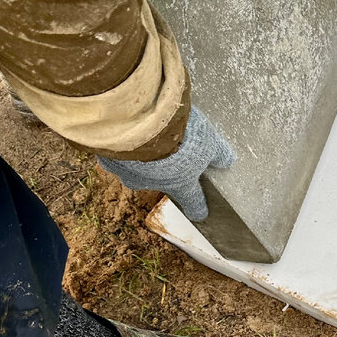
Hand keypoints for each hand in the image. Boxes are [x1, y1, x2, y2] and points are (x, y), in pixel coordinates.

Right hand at [98, 105, 233, 221]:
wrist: (138, 123)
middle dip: (165, 170)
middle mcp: (152, 183)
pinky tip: (127, 130)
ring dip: (143, 155)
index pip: (193, 200)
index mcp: (180, 184)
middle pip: (161, 180)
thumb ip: (218, 153)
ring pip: (137, 167)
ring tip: (147, 135)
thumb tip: (227, 160)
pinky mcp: (109, 157)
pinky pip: (117, 152)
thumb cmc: (178, 137)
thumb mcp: (209, 143)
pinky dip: (123, 144)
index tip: (200, 214)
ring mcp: (129, 172)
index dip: (198, 207)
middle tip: (170, 152)